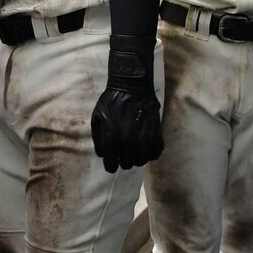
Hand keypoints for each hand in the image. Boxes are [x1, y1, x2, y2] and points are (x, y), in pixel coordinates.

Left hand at [91, 35, 162, 172]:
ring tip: (135, 148)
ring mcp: (143, 139)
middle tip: (123, 151)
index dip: (111, 164)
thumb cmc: (111, 101)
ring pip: (142, 161)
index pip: (111, 166)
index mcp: (111, 140)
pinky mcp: (156, 133)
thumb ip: (98, 139)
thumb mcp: (96, 118)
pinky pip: (156, 153)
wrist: (131, 86)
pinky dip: (151, 152)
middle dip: (124, 160)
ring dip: (138, 157)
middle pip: (127, 165)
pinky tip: (146, 144)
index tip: (113, 159)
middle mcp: (128, 143)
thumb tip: (103, 154)